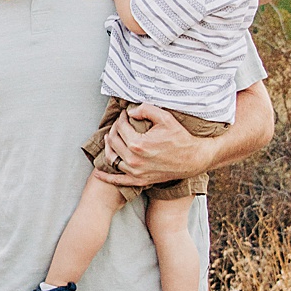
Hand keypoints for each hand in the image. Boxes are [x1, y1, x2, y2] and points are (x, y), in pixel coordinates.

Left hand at [94, 102, 211, 188]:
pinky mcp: (139, 180)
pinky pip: (118, 180)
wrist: (193, 159)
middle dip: (114, 129)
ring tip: (110, 138)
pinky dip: (106, 177)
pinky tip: (97, 173)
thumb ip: (146, 110)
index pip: (121, 127)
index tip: (125, 114)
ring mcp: (135, 172)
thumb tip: (129, 112)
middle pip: (113, 141)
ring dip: (108, 146)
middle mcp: (134, 160)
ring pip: (112, 158)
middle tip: (120, 123)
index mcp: (138, 144)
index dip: (121, 118)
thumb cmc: (180, 138)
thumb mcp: (165, 118)